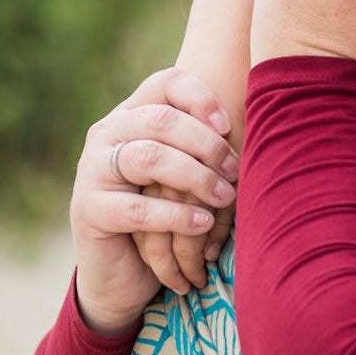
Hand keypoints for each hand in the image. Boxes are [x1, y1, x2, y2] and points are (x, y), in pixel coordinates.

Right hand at [70, 69, 239, 334]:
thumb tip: (267, 121)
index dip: (201, 97)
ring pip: (148, 157)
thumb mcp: (188, 174)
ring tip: (225, 197)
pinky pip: (137, 208)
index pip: (166, 83)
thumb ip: (208, 146)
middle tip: (236, 170)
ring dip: (196, 177)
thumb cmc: (168, 213)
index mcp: (133, 115)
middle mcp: (108, 134)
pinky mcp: (88, 210)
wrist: (122, 271)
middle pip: (160, 118)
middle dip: (207, 144)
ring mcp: (92, 170)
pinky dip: (177, 215)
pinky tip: (203, 223)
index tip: (231, 125)